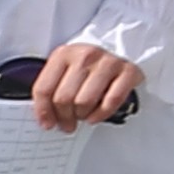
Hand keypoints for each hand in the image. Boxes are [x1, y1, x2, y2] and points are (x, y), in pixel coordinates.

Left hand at [25, 44, 139, 135]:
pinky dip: (101, 114)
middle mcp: (86, 55)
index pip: (44, 89)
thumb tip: (46, 118)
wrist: (119, 50)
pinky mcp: (129, 71)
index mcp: (64, 54)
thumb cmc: (88, 67)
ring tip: (82, 116)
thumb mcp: (64, 71)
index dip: (43, 111)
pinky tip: (95, 117)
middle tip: (67, 123)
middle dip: (64, 117)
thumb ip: (51, 89)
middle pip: (64, 98)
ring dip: (82, 115)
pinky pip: (111, 101)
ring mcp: (109, 62)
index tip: (47, 123)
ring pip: (85, 101)